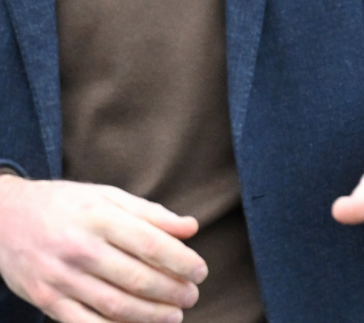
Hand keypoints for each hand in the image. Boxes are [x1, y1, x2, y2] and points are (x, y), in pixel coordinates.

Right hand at [0, 176, 206, 322]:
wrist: (6, 218)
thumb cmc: (66, 203)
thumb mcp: (108, 196)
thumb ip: (151, 213)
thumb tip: (191, 228)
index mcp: (101, 217)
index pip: (151, 244)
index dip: (181, 261)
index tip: (201, 271)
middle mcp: (81, 248)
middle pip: (137, 278)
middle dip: (171, 291)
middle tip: (192, 296)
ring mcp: (62, 278)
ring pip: (115, 305)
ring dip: (150, 316)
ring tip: (174, 316)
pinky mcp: (46, 300)